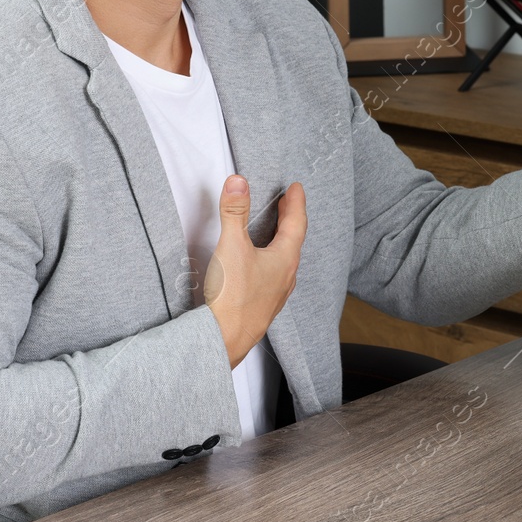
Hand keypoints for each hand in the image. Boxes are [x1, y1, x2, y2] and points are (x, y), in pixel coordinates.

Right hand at [205, 175, 305, 368]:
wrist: (225, 339)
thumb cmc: (233, 296)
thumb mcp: (231, 246)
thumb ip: (234, 212)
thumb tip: (238, 182)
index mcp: (285, 258)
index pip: (296, 223)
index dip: (296, 203)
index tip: (296, 188)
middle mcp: (286, 276)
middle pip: (293, 240)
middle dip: (290, 219)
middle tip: (288, 203)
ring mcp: (277, 292)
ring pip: (285, 260)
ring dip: (282, 240)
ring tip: (275, 230)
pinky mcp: (264, 304)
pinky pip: (275, 275)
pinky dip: (272, 259)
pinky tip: (262, 264)